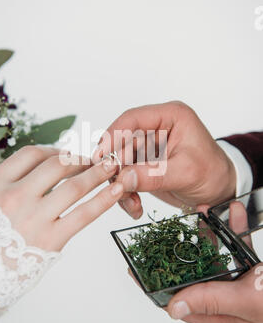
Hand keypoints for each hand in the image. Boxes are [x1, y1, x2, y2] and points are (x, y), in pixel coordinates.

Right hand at [0, 145, 123, 251]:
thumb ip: (3, 186)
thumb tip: (31, 172)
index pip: (31, 154)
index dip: (54, 151)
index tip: (66, 154)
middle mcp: (14, 196)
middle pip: (57, 165)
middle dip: (80, 159)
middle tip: (93, 160)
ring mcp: (33, 217)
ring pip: (74, 186)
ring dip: (97, 173)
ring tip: (112, 166)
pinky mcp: (51, 240)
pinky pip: (84, 214)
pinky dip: (104, 199)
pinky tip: (117, 191)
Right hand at [93, 101, 235, 218]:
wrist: (220, 191)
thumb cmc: (213, 173)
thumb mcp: (186, 173)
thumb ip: (154, 176)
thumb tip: (124, 179)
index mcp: (170, 117)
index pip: (133, 119)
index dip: (114, 135)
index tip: (102, 154)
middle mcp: (156, 129)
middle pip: (122, 143)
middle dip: (117, 167)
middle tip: (116, 186)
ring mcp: (148, 148)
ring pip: (120, 162)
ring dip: (121, 184)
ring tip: (130, 202)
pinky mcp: (144, 165)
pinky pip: (126, 176)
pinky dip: (127, 192)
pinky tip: (135, 205)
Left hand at [167, 201, 262, 322]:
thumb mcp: (249, 300)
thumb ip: (211, 300)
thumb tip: (173, 309)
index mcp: (221, 318)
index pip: (177, 302)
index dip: (155, 285)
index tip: (135, 266)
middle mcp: (227, 303)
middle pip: (193, 275)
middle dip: (183, 249)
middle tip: (172, 227)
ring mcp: (241, 286)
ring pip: (216, 258)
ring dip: (211, 234)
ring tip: (207, 211)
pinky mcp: (255, 272)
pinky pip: (239, 250)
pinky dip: (236, 231)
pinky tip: (235, 212)